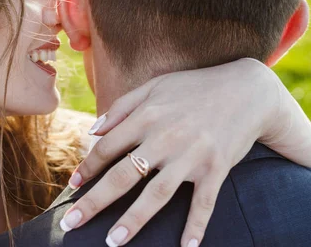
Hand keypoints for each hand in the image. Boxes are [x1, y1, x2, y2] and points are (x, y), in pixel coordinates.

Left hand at [59, 58, 310, 246]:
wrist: (246, 90)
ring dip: (133, 220)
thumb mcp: (153, 86)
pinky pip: (204, 203)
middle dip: (94, 201)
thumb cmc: (193, 87)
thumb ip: (121, 107)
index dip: (87, 169)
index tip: (72, 186)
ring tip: (112, 241)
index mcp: (146, 117)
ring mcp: (191, 156)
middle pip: (123, 175)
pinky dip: (196, 226)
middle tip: (71, 223)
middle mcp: (165, 138)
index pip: (107, 148)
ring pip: (157, 194)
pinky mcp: (216, 169)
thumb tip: (92, 131)